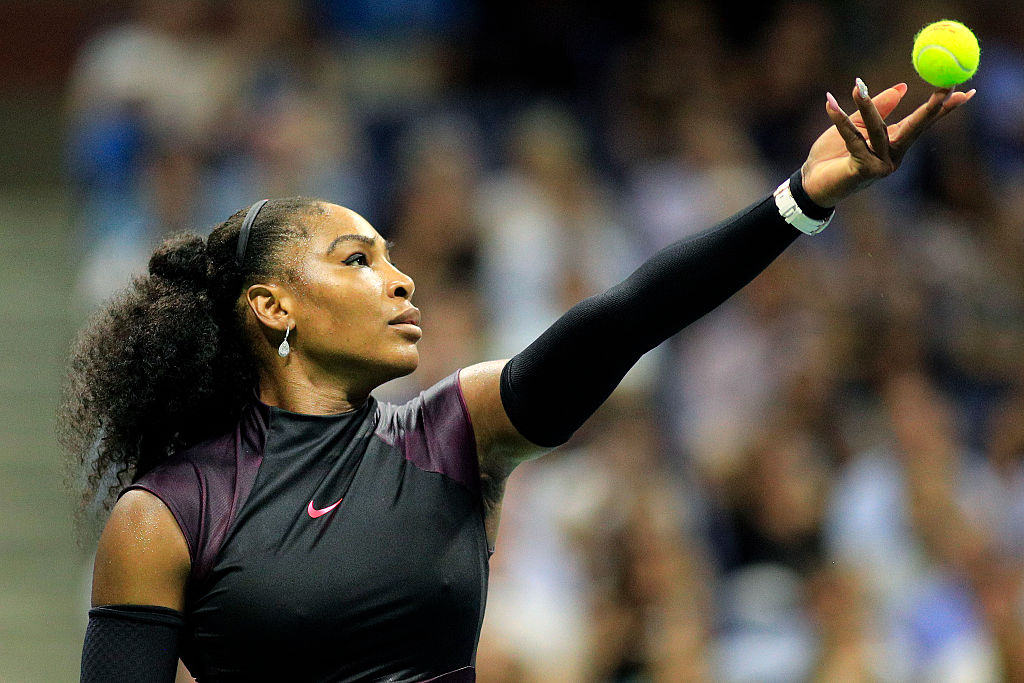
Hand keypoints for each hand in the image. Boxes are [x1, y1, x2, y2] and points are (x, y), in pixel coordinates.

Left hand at [801, 80, 975, 207]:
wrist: (810, 181)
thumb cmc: (832, 153)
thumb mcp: (857, 125)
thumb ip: (878, 108)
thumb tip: (904, 87)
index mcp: (895, 142)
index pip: (923, 122)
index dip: (944, 107)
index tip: (967, 90)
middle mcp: (894, 155)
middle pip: (916, 128)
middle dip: (932, 108)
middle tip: (945, 87)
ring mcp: (881, 166)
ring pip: (879, 130)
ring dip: (867, 106)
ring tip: (858, 86)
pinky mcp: (864, 171)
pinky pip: (854, 139)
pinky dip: (840, 121)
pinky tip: (830, 104)